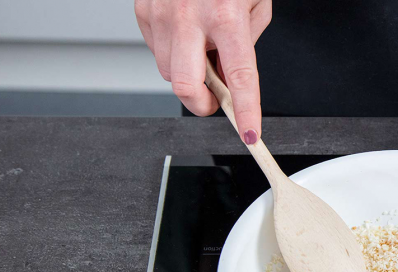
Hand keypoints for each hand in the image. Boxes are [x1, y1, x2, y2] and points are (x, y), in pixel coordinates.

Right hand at [135, 0, 270, 141]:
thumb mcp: (254, 4)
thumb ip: (245, 44)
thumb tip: (229, 80)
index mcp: (226, 15)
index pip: (239, 76)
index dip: (246, 110)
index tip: (250, 133)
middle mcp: (189, 16)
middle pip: (185, 86)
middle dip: (202, 105)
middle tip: (216, 103)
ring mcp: (160, 14)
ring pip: (168, 73)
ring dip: (188, 76)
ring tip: (203, 52)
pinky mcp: (143, 11)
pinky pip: (157, 52)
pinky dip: (173, 54)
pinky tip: (187, 35)